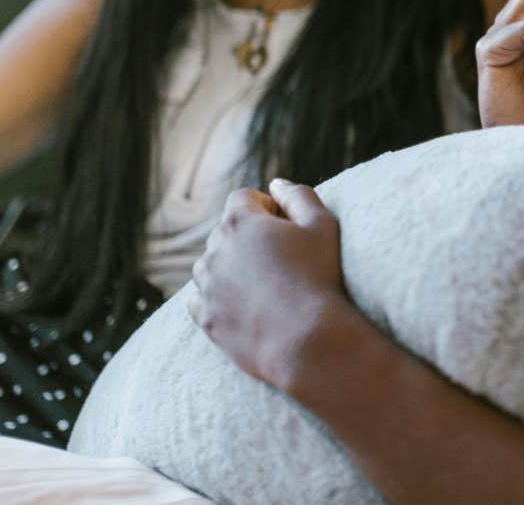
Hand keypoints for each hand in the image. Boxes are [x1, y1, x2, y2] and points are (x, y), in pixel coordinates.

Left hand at [188, 179, 355, 391]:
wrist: (306, 340)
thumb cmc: (319, 278)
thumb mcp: (322, 225)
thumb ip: (298, 195)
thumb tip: (276, 184)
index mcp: (240, 221)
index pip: (243, 198)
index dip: (265, 207)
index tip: (285, 227)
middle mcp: (214, 249)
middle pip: (226, 231)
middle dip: (248, 238)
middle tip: (282, 259)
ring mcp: (206, 285)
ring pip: (210, 265)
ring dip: (231, 267)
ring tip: (265, 285)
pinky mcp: (205, 317)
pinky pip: (201, 298)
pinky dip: (218, 298)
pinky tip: (247, 306)